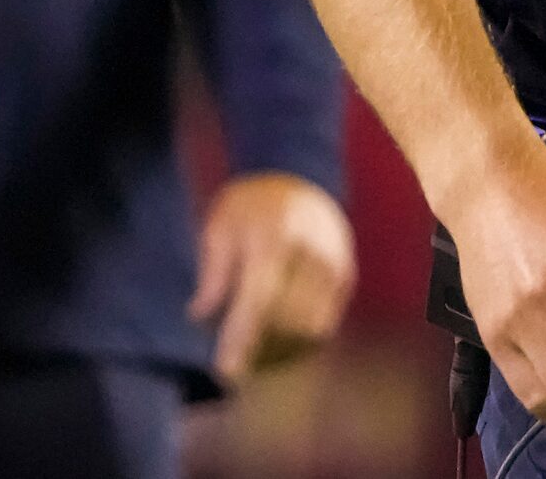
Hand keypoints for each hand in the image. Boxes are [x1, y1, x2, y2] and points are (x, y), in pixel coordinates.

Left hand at [188, 172, 357, 384]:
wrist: (298, 174)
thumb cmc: (250, 204)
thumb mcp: (220, 226)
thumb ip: (213, 272)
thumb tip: (199, 315)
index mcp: (273, 236)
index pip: (258, 298)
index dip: (242, 337)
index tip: (226, 370)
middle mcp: (310, 251)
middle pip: (286, 319)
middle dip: (260, 347)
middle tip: (235, 363)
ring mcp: (334, 262)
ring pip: (310, 326)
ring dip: (283, 346)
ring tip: (257, 351)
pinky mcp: (346, 273)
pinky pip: (326, 320)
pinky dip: (303, 336)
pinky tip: (281, 338)